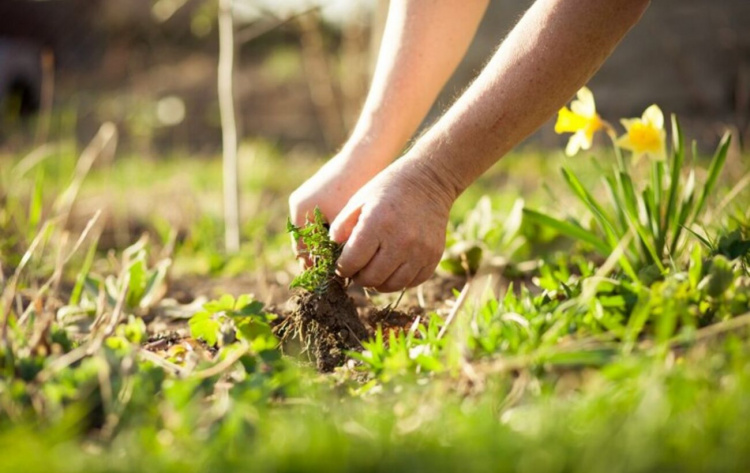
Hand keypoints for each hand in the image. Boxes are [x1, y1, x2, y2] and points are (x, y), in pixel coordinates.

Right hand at [289, 152, 379, 262]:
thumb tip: (335, 271)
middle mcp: (300, 205)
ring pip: (316, 233)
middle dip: (322, 257)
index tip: (332, 279)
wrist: (366, 155)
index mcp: (300, 211)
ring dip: (328, 245)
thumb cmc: (355, 188)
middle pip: (307, 242)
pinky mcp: (322, 195)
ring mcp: (310, 198)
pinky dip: (334, 232)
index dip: (316, 267)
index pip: (302, 250)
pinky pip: (324, 221)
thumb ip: (335, 246)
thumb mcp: (344, 222)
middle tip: (340, 272)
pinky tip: (352, 240)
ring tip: (347, 258)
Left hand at [329, 159, 455, 292]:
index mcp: (377, 224)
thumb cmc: (389, 188)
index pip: (352, 262)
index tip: (342, 265)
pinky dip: (399, 280)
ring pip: (391, 285)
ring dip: (378, 282)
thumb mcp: (359, 200)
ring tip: (374, 269)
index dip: (342, 268)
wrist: (430, 180)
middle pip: (371, 278)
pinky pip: (412, 282)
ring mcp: (420, 251)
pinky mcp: (434, 257)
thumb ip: (342, 227)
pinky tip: (393, 267)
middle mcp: (400, 241)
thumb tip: (333, 252)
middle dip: (358, 277)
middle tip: (357, 269)